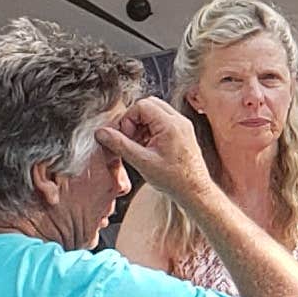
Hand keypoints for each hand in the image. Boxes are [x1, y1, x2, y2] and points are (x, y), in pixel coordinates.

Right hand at [93, 97, 216, 201]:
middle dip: (134, 120)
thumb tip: (102, 133)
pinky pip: (162, 122)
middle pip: (148, 105)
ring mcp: (182, 126)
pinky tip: (147, 148)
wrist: (195, 191)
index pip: (141, 105)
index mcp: (170, 124)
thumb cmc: (174, 180)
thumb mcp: (142, 162)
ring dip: (141, 126)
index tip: (125, 137)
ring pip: (155, 112)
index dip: (128, 120)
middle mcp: (179, 121)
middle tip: (130, 139)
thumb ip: (120, 145)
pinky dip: (150, 130)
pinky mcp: (182, 133)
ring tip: (139, 146)